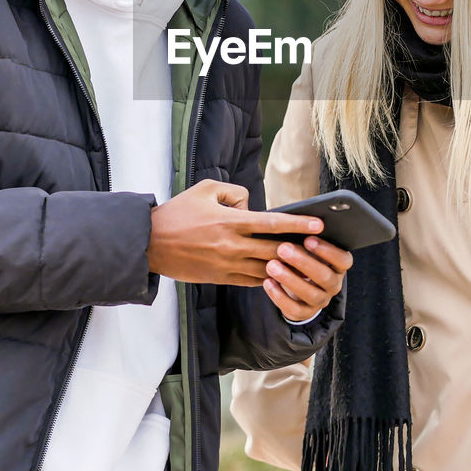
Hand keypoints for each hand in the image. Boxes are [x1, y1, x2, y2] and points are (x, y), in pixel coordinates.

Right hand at [146, 179, 325, 285]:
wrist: (149, 243)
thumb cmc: (178, 212)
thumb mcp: (206, 189)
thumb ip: (235, 192)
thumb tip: (251, 206)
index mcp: (231, 222)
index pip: (273, 223)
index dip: (299, 224)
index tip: (319, 223)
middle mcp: (233, 246)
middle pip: (276, 249)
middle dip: (300, 249)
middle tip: (320, 247)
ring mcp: (227, 265)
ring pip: (267, 269)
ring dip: (287, 267)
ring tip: (306, 264)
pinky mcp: (221, 278)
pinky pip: (252, 281)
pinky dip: (268, 278)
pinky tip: (280, 275)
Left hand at [262, 236, 351, 321]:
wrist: (293, 282)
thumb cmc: (299, 252)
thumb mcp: (305, 241)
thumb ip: (303, 229)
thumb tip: (295, 213)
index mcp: (339, 265)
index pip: (343, 259)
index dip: (328, 250)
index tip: (308, 238)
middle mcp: (334, 284)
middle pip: (325, 277)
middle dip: (303, 262)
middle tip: (283, 248)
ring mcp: (321, 300)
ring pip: (311, 294)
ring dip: (290, 279)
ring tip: (271, 265)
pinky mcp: (305, 313)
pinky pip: (295, 310)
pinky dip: (280, 297)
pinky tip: (267, 282)